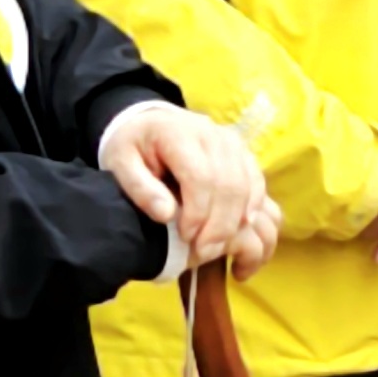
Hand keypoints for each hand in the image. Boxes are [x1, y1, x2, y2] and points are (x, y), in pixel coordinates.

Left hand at [101, 102, 278, 272]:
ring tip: (220, 248)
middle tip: (204, 253)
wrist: (151, 123)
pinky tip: (242, 229)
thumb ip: (139, 188)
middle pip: (229, 184)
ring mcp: (232, 143)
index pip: (200, 176)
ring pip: (247, 185)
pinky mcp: (243, 153)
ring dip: (237, 221)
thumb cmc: (133, 148)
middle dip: (220, 224)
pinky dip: (253, 208)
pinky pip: (257, 182)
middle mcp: (213, 134)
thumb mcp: (120, 164)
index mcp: (179, 133)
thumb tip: (167, 215)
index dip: (198, 212)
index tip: (185, 238)